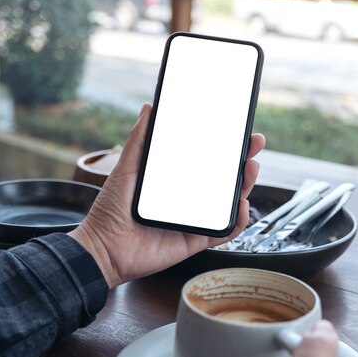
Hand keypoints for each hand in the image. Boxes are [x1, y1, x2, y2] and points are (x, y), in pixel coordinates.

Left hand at [69, 103, 265, 287]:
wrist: (103, 248)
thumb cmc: (110, 210)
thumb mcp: (126, 168)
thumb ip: (139, 140)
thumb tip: (149, 108)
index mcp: (176, 180)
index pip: (207, 159)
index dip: (226, 146)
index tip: (239, 129)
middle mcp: (189, 198)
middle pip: (225, 179)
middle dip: (244, 161)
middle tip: (253, 144)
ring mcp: (195, 219)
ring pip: (230, 202)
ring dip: (245, 185)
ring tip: (250, 168)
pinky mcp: (196, 240)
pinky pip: (224, 231)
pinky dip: (238, 221)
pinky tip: (241, 206)